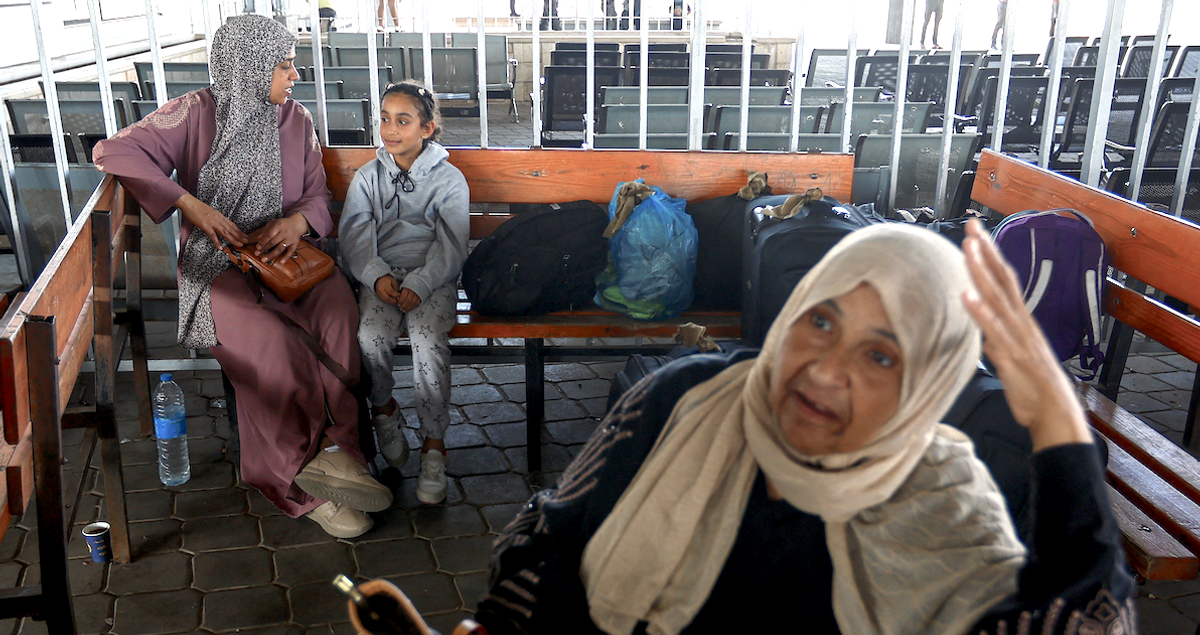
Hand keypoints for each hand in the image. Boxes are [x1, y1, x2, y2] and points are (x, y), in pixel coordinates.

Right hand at [175, 193, 248, 248]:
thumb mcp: (211, 213)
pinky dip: (216, 242)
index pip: (232, 225)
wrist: (189, 203)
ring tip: (239, 245)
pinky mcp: (205, 225)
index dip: (239, 231)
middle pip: (231, 229)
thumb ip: (216, 219)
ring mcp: (212, 222)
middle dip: (240, 236)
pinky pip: (212, 235)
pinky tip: (220, 247)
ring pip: (225, 232)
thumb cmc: (198, 208)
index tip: (245, 236)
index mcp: (220, 216)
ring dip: (233, 239)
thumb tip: (221, 224)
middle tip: (247, 241)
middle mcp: (218, 219)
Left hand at [248, 214, 308, 263]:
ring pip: (280, 248)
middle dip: (264, 249)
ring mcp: (291, 238)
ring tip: (263, 260)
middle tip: (257, 254)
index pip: (269, 235)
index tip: (257, 247)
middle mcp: (285, 232)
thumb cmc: (282, 224)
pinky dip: (286, 257)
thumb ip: (265, 230)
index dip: (263, 241)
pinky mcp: (295, 243)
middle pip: (273, 242)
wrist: (297, 223)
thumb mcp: (273, 223)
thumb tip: (258, 238)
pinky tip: (281, 262)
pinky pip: (291, 251)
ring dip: (271, 254)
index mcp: (278, 226)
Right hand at [375, 275, 401, 304]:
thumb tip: (398, 295)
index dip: (396, 294)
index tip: (399, 295)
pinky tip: (392, 300)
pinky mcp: (379, 296)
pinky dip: (389, 302)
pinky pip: (384, 300)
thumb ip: (396, 288)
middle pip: (387, 298)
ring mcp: (379, 294)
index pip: (391, 292)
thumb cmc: (387, 280)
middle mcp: (380, 290)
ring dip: (391, 302)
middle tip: (398, 300)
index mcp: (385, 285)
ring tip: (395, 301)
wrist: (379, 279)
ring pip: (385, 300)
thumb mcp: (393, 281)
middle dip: (393, 301)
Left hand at [396, 288, 420, 311]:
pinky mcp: (420, 297)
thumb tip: (397, 299)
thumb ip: (400, 293)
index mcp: (408, 288)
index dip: (401, 301)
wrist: (417, 285)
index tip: (398, 304)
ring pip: (413, 303)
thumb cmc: (407, 287)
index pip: (404, 295)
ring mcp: (417, 294)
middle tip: (401, 308)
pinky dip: (412, 307)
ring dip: (408, 308)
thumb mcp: (403, 288)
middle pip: (408, 300)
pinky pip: (417, 303)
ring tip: (404, 310)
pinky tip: (409, 309)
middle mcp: (413, 291)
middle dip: (404, 305)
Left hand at [961, 220, 1091, 450]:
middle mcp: (1020, 322)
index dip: (991, 255)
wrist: (1054, 414)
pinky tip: (967, 296)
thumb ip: (998, 339)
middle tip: (971, 224)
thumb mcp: (1011, 356)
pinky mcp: (1012, 356)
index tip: (976, 233)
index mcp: (1020, 320)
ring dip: (981, 272)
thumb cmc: (1033, 387)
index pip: (1004, 279)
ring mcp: (1017, 337)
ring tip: (968, 248)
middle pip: (1002, 279)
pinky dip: (980, 312)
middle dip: (986, 250)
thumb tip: (984, 331)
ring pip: (997, 297)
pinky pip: (993, 330)